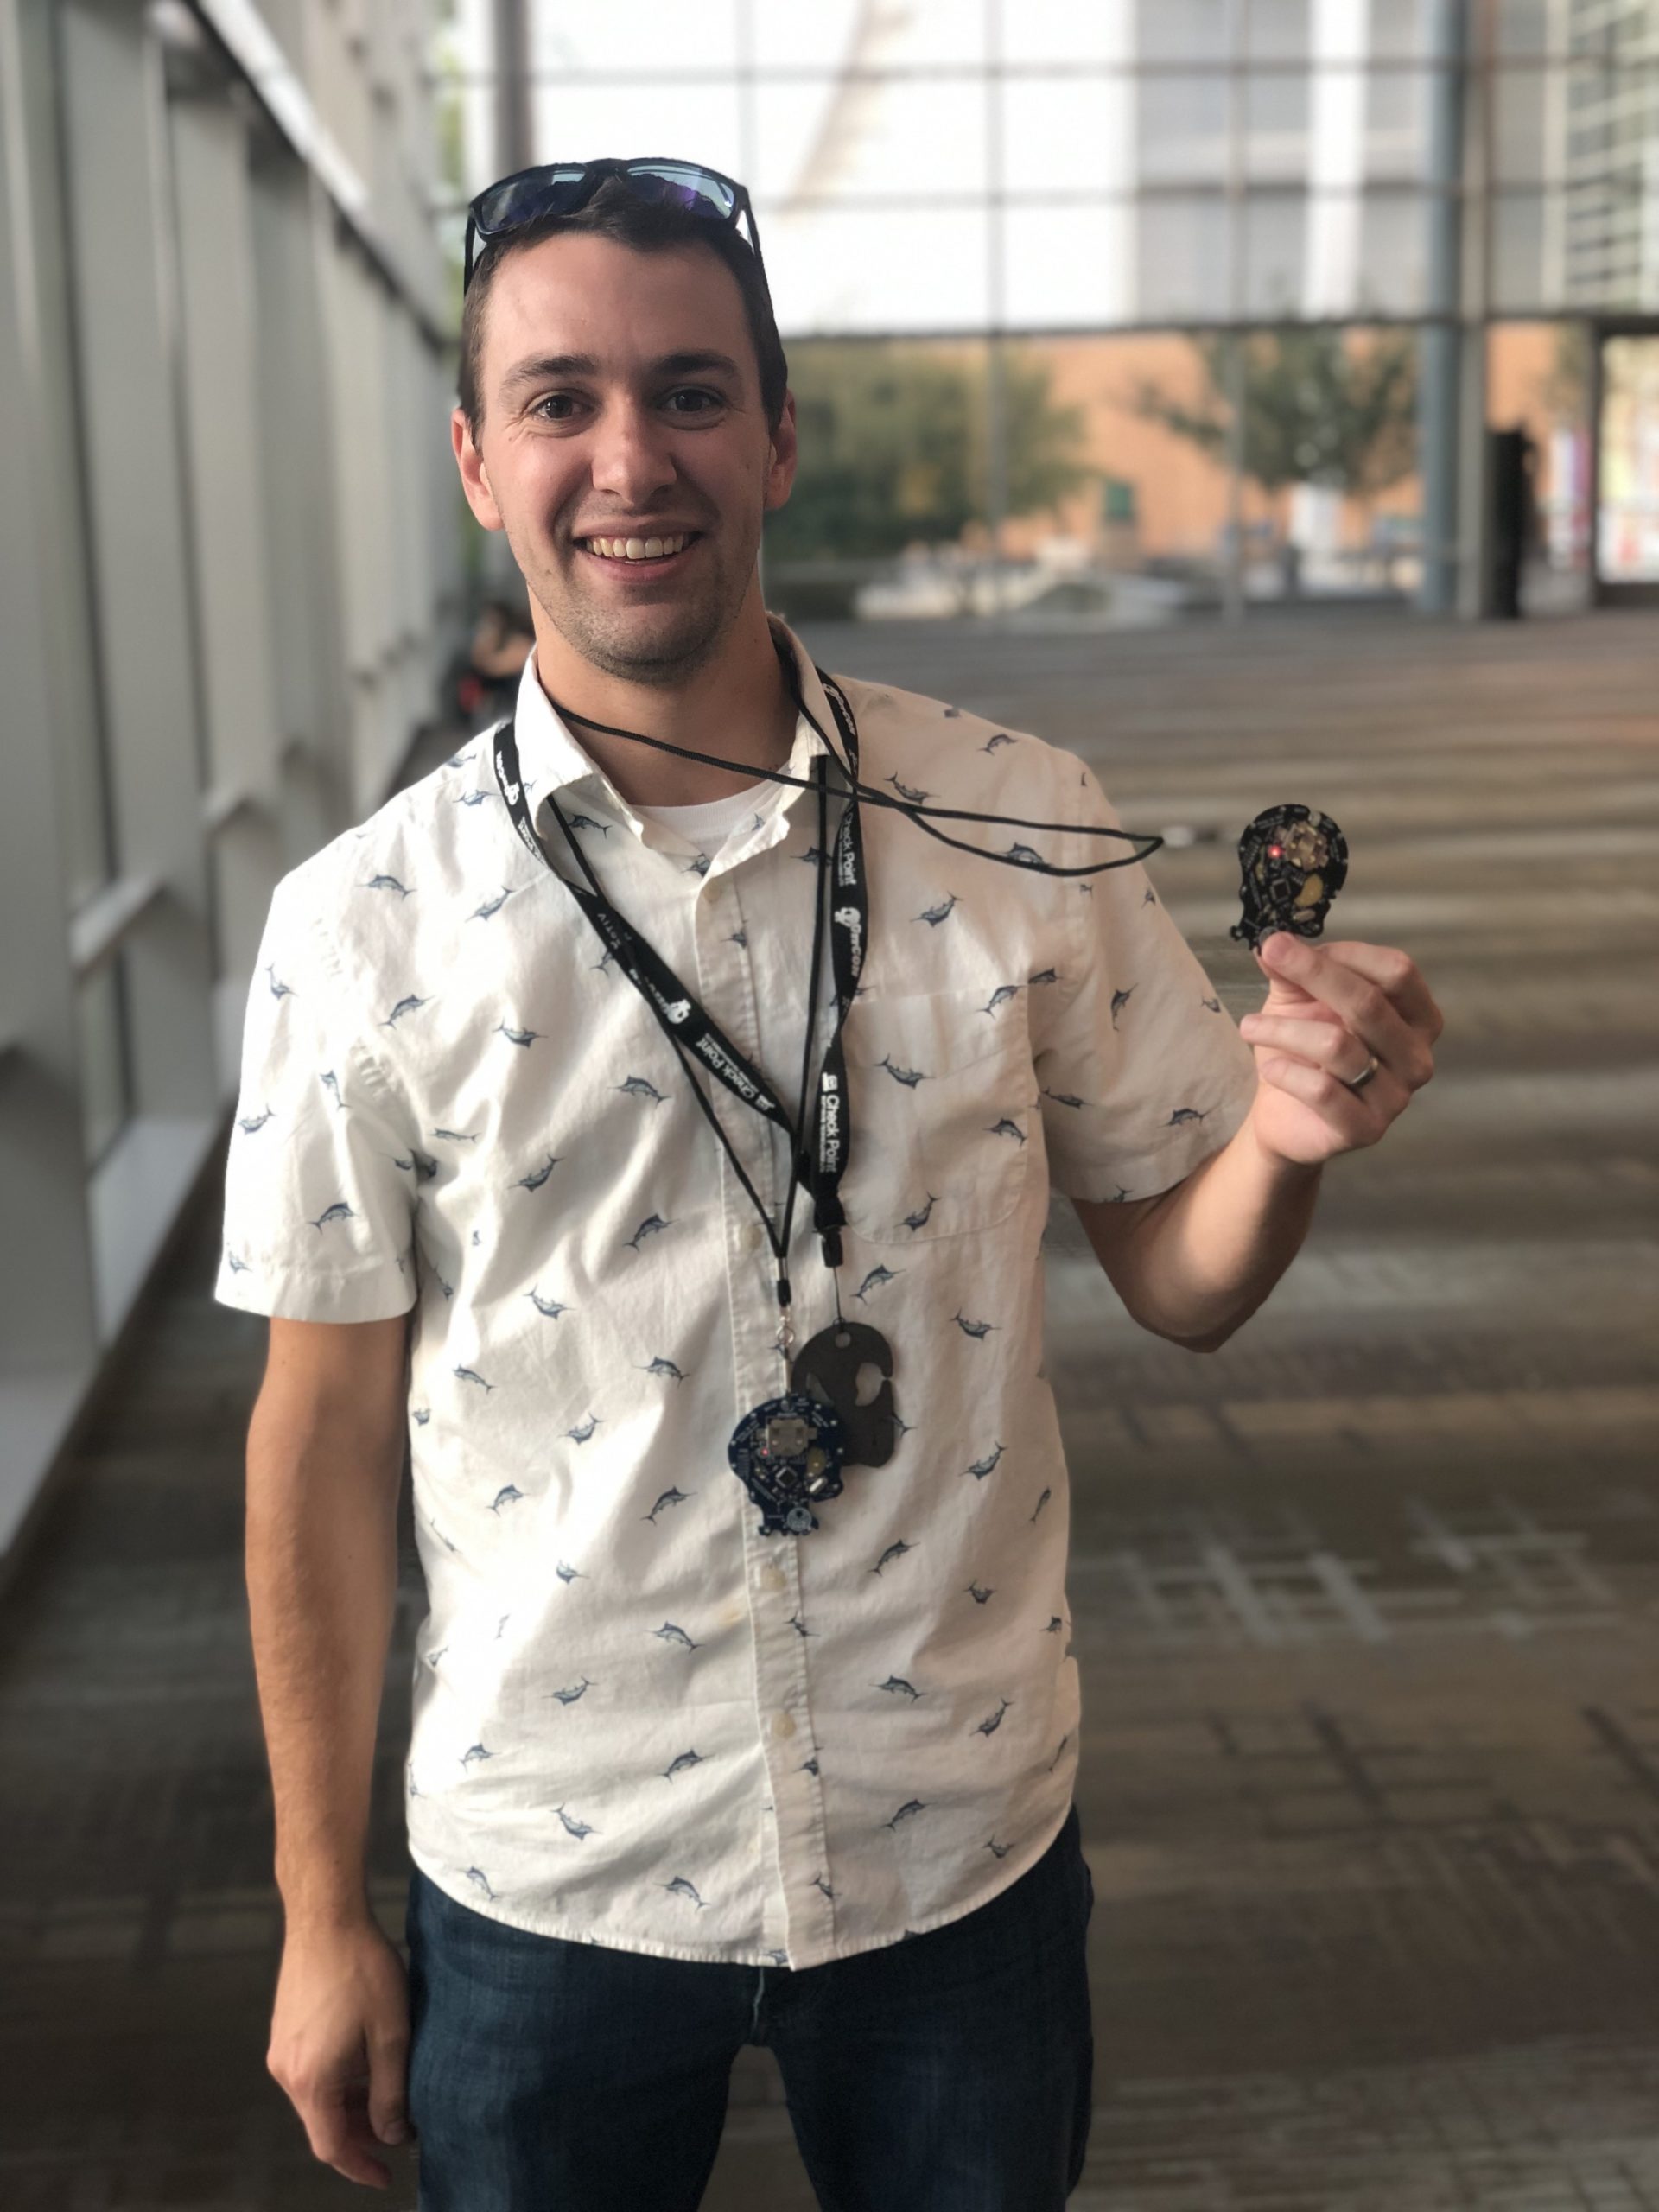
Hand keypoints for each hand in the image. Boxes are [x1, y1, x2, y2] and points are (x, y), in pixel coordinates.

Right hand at [267, 1915, 413, 2189]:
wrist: (326, 1917)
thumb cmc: (362, 1970)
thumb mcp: (390, 2035)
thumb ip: (391, 2092)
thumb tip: (392, 2135)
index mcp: (311, 2080)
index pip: (331, 2146)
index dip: (360, 2166)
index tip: (386, 2176)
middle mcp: (287, 2072)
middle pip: (321, 2123)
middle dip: (359, 2135)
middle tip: (396, 2133)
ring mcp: (281, 2049)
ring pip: (316, 2097)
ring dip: (349, 2106)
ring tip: (388, 2098)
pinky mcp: (285, 2030)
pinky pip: (311, 2072)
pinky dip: (337, 2082)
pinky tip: (365, 2064)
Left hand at [1236, 932, 1441, 1169]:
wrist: (1284, 1115)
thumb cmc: (1303, 1050)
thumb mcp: (1299, 1002)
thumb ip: (1293, 972)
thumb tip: (1272, 941)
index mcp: (1418, 1018)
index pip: (1396, 971)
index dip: (1343, 953)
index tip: (1293, 946)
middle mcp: (1417, 1057)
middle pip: (1370, 1002)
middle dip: (1313, 973)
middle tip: (1268, 954)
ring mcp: (1396, 1097)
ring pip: (1337, 1045)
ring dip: (1282, 1029)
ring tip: (1250, 1026)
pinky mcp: (1366, 1129)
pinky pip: (1322, 1090)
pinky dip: (1285, 1072)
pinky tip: (1269, 1067)